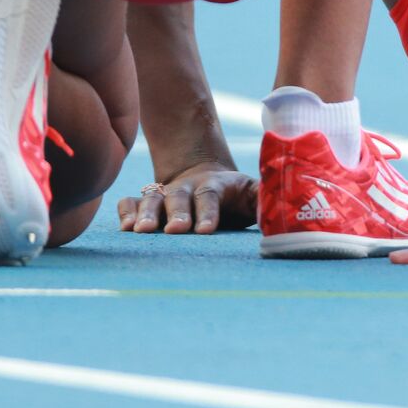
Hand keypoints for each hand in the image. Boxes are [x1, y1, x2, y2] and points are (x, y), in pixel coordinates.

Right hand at [116, 161, 257, 234]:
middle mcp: (186, 188)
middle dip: (176, 213)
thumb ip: (265, 200)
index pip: (210, 195)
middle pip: (179, 196)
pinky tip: (125, 229)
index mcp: (215, 185)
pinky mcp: (146, 202)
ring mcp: (164, 194)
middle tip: (174, 232)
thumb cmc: (234, 196)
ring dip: (146, 214)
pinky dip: (126, 212)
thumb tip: (282, 211)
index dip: (208, 212)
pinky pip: (130, 202)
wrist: (205, 175)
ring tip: (141, 232)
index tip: (205, 231)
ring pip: (151, 199)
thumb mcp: (253, 193)